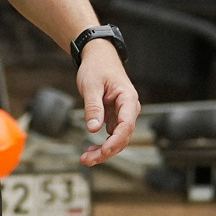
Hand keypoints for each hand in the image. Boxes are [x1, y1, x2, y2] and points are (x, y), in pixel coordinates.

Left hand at [75, 41, 139, 165]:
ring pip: (118, 139)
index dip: (116, 141)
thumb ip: (93, 107)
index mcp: (128, 99)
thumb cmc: (97, 67)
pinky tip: (90, 151)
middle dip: (107, 151)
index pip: (127, 125)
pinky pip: (111, 135)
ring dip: (104, 151)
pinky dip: (102, 144)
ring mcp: (123, 114)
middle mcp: (129, 109)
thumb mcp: (91, 86)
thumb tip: (93, 129)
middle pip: (123, 136)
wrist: (98, 56)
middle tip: (88, 160)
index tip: (104, 151)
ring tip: (86, 159)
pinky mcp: (115, 116)